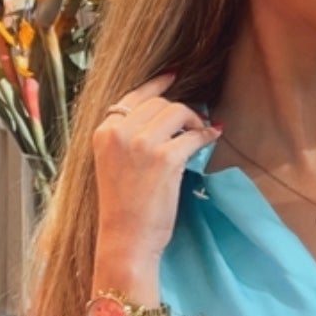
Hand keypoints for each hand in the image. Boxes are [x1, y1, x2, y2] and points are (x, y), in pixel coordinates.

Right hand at [92, 73, 218, 263]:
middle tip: (193, 124)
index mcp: (103, 132)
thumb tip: (165, 114)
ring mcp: (141, 144)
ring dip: (194, 120)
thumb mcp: (114, 164)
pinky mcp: (164, 159)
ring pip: (177, 111)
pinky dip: (206, 135)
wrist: (125, 239)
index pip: (133, 96)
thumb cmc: (123, 208)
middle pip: (159, 103)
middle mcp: (119, 133)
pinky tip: (212, 138)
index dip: (156, 85)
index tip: (173, 76)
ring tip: (200, 133)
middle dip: (180, 111)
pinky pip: (193, 136)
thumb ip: (129, 138)